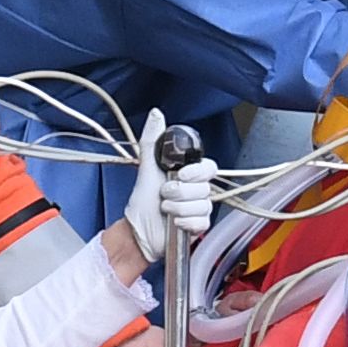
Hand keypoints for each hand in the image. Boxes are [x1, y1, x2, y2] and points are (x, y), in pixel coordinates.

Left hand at [125, 110, 216, 263]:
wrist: (138, 232)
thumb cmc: (142, 203)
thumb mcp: (146, 167)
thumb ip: (152, 141)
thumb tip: (156, 114)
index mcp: (189, 175)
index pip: (209, 167)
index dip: (196, 173)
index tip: (180, 175)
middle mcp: (197, 191)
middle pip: (204, 188)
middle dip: (179, 193)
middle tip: (164, 195)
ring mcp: (200, 209)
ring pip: (202, 205)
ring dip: (178, 209)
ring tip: (165, 210)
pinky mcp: (200, 226)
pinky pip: (202, 221)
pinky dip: (185, 223)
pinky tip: (175, 223)